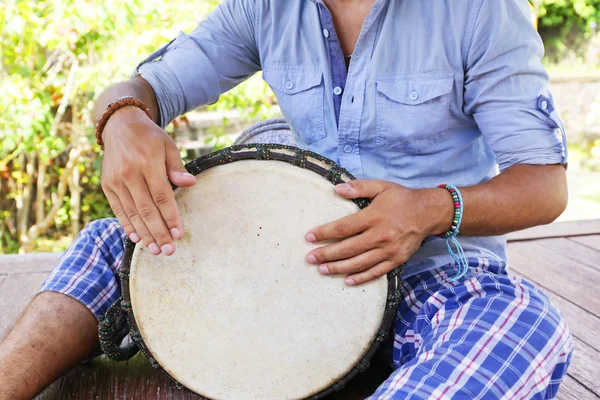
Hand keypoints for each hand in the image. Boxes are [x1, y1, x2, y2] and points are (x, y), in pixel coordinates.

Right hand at [100, 107, 195, 255]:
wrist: (119, 125)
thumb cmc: (150, 138)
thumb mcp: (168, 146)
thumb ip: (177, 167)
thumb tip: (190, 184)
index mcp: (148, 163)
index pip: (162, 196)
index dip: (170, 217)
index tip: (179, 234)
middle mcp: (129, 173)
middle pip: (146, 209)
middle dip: (158, 232)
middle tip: (169, 251)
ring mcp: (116, 180)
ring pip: (132, 213)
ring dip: (144, 234)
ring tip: (155, 250)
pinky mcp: (107, 185)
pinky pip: (118, 209)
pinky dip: (127, 225)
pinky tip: (137, 239)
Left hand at [305, 180, 451, 285]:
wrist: (429, 212)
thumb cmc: (402, 198)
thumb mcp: (381, 186)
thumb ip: (359, 187)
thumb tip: (337, 189)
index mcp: (374, 217)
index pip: (343, 228)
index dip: (324, 233)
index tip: (309, 237)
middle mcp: (380, 235)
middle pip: (347, 249)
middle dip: (326, 254)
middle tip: (309, 258)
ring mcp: (389, 250)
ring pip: (359, 263)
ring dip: (338, 268)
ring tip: (322, 270)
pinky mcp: (396, 260)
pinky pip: (376, 272)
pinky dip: (361, 278)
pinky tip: (346, 280)